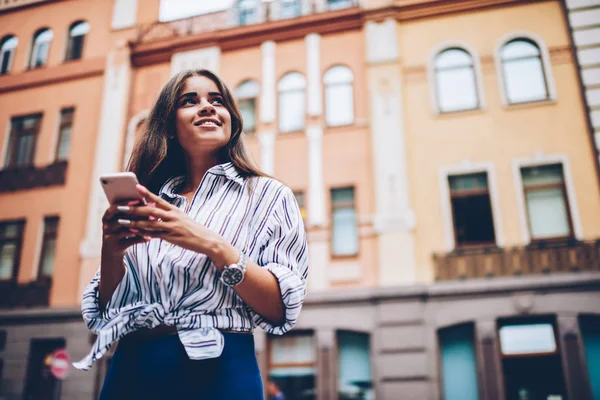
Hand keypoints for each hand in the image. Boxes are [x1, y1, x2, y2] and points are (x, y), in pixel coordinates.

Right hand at [101, 199, 149, 257]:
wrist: (112, 250)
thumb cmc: (120, 230)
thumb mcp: (121, 219)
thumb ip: (130, 211)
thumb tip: (147, 200)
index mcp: (107, 216)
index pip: (115, 208)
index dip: (126, 203)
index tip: (140, 200)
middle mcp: (106, 225)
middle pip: (122, 218)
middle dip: (138, 215)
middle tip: (152, 212)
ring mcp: (110, 236)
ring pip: (127, 230)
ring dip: (141, 226)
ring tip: (153, 223)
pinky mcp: (116, 246)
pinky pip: (131, 241)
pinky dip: (141, 239)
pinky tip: (150, 237)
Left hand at [116, 185, 237, 267]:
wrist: (207, 240)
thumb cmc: (194, 230)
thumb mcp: (183, 219)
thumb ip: (169, 216)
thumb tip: (155, 214)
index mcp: (176, 210)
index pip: (159, 199)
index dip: (147, 193)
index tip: (136, 187)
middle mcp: (173, 216)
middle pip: (151, 210)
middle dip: (134, 208)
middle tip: (120, 206)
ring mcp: (172, 227)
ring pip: (150, 223)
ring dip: (134, 221)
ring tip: (122, 220)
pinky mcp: (171, 237)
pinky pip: (154, 234)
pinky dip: (142, 232)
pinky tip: (133, 232)